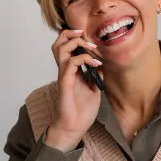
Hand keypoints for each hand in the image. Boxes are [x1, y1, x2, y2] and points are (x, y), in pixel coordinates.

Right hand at [46, 28, 102, 151]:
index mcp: (71, 70)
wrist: (75, 126)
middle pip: (59, 42)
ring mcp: (64, 75)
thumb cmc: (82, 111)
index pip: (66, 46)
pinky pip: (70, 63)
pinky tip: (96, 65)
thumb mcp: (94, 89)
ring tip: (92, 48)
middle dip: (71, 34)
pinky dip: (84, 59)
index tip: (90, 38)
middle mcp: (65, 70)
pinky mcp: (65, 82)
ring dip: (77, 43)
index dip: (74, 37)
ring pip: (60, 49)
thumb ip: (96, 76)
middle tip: (86, 37)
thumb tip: (102, 65)